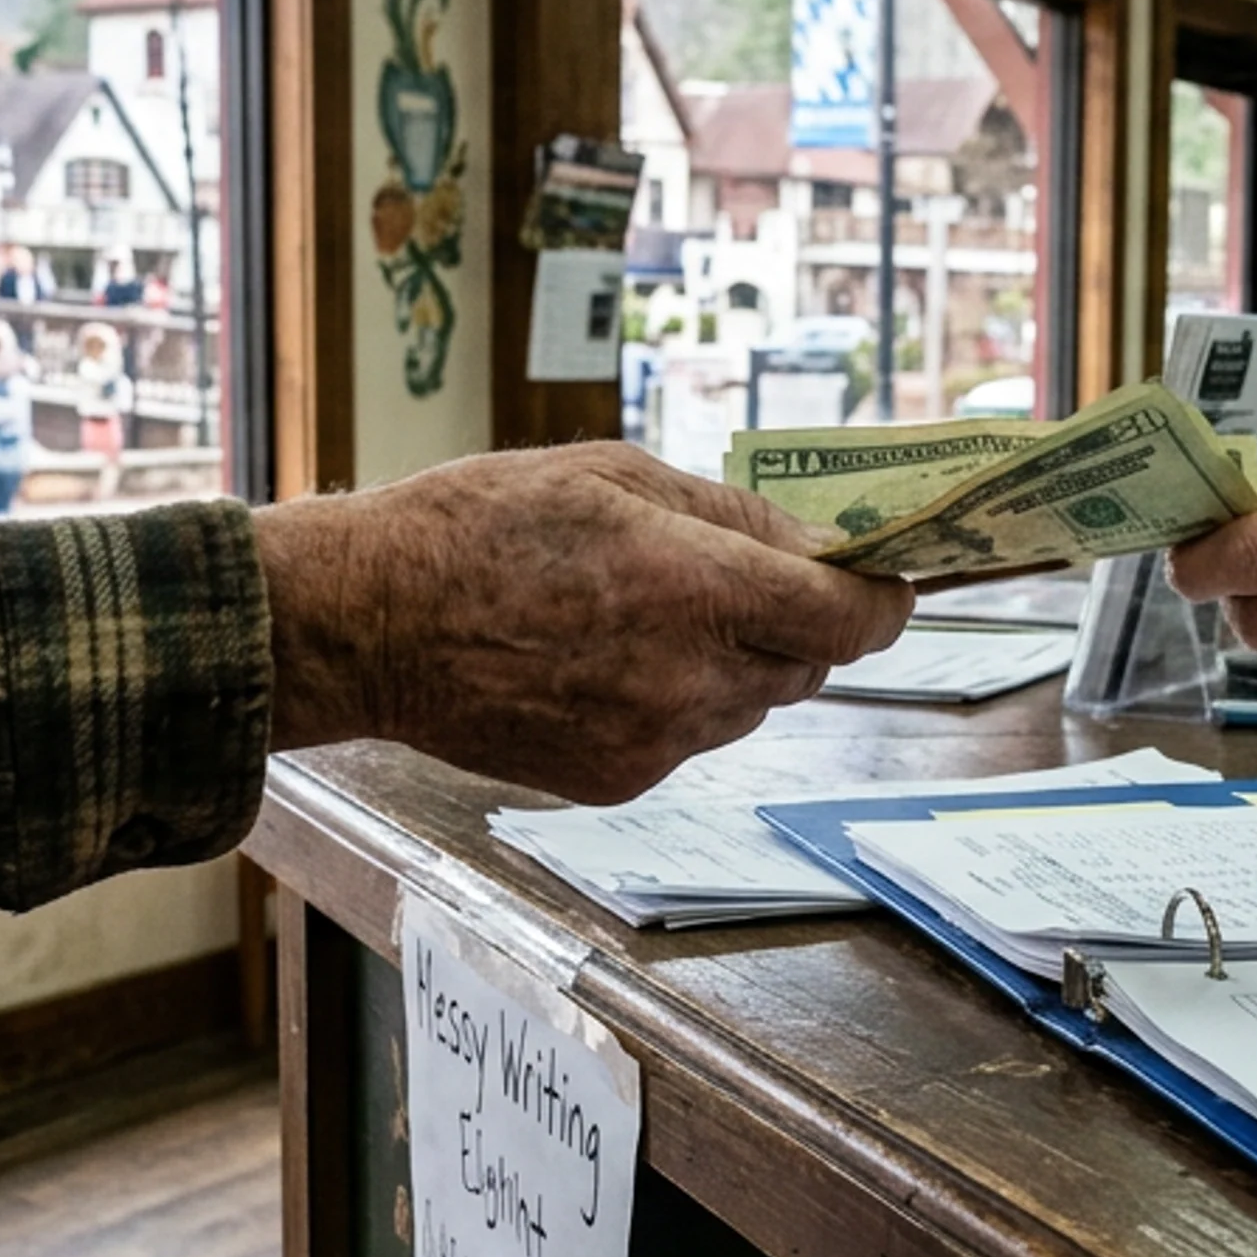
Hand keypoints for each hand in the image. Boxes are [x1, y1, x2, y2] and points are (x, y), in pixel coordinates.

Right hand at [257, 443, 914, 801]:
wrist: (368, 625)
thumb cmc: (478, 528)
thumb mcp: (615, 475)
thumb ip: (731, 513)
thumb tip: (815, 540)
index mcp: (698, 589)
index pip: (852, 620)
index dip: (883, 600)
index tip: (887, 581)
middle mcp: (689, 679)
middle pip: (807, 665)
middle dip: (797, 621)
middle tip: (751, 577)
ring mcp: (654, 742)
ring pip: (748, 705)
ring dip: (733, 661)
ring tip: (650, 612)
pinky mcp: (616, 781)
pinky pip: (686, 739)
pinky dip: (674, 700)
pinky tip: (604, 658)